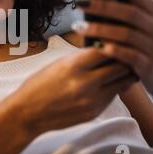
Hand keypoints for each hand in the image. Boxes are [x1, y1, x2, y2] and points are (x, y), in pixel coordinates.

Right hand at [11, 48, 137, 135]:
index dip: (114, 43)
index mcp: (73, 66)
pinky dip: (114, 87)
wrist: (28, 113)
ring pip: (123, 82)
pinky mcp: (95, 112)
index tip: (115, 40)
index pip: (107, 49)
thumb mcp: (58, 64)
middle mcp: (85, 83)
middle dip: (124, 58)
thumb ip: (82, 57)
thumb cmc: (39, 85)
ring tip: (120, 67)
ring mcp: (92, 100)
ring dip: (123, 73)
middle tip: (125, 53)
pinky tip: (107, 82)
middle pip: (121, 66)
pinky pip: (114, 95)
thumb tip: (105, 48)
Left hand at [73, 0, 152, 100]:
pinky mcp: (148, 66)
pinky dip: (110, 49)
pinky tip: (94, 45)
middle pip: (129, 13)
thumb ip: (145, 0)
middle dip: (102, 6)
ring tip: (78, 26)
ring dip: (100, 29)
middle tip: (80, 2)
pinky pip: (127, 55)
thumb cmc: (152, 45)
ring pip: (125, 34)